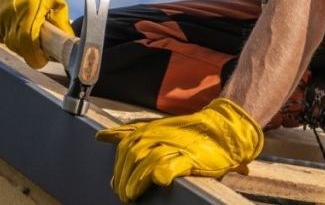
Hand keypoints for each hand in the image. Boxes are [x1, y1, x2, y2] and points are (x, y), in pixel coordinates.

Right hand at [0, 0, 72, 68]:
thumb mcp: (58, 2)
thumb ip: (61, 24)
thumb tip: (67, 43)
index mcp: (29, 12)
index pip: (27, 45)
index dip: (36, 57)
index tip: (43, 58)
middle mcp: (12, 15)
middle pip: (18, 46)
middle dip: (29, 51)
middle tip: (41, 49)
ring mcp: (1, 15)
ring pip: (9, 42)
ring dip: (20, 44)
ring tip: (31, 36)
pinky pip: (0, 34)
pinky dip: (9, 36)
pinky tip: (19, 29)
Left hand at [95, 98, 262, 201]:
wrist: (223, 130)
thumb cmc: (187, 134)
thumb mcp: (155, 129)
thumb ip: (128, 132)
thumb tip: (101, 136)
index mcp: (149, 129)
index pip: (125, 146)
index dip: (118, 166)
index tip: (114, 183)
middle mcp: (159, 135)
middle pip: (133, 155)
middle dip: (124, 176)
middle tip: (122, 194)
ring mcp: (175, 145)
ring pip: (148, 161)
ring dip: (137, 180)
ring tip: (130, 195)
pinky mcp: (190, 158)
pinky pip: (171, 165)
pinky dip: (161, 173)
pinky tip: (156, 182)